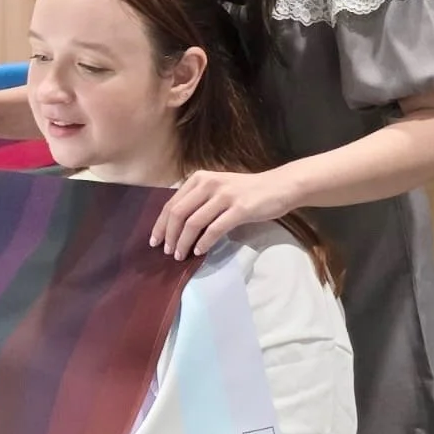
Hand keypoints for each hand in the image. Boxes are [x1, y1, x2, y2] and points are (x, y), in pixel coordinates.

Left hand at [151, 170, 298, 260]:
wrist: (278, 187)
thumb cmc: (246, 191)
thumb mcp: (217, 188)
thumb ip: (198, 201)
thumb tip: (176, 226)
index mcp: (199, 178)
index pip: (171, 203)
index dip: (161, 224)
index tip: (155, 241)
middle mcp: (209, 184)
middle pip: (178, 213)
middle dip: (169, 235)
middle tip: (168, 252)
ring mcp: (224, 196)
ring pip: (193, 223)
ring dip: (184, 242)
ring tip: (181, 256)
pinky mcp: (239, 209)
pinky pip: (214, 229)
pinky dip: (203, 243)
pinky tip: (199, 251)